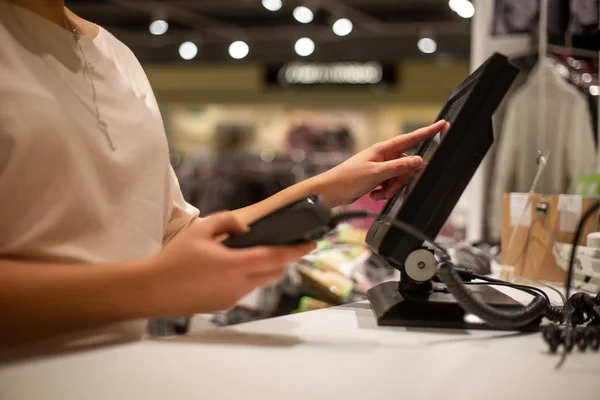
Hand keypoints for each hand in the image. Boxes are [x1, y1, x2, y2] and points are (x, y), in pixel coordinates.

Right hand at [147, 213, 314, 314]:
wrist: (152, 289)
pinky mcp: (223, 306)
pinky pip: (244, 290)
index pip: (276, 257)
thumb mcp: (201, 229)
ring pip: (259, 282)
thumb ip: (228, 222)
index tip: (312, 243)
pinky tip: (228, 268)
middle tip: (278, 245)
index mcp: (236, 265)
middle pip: (273, 272)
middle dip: (281, 259)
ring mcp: (231, 298)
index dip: (297, 250)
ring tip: (249, 254)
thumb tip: (247, 228)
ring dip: (263, 269)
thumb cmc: (174, 258)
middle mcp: (239, 284)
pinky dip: (246, 278)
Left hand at [318, 120, 448, 206]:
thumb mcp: (376, 173)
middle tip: (387, 188)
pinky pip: (391, 185)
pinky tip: (374, 194)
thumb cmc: (347, 179)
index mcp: (383, 149)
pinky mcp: (377, 178)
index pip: (410, 138)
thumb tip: (418, 160)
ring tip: (377, 193)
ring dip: (391, 189)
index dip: (427, 132)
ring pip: (399, 178)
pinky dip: (385, 192)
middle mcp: (383, 156)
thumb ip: (398, 167)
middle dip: (400, 181)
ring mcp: (381, 167)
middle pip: (407, 166)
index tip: (442, 125)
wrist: (331, 192)